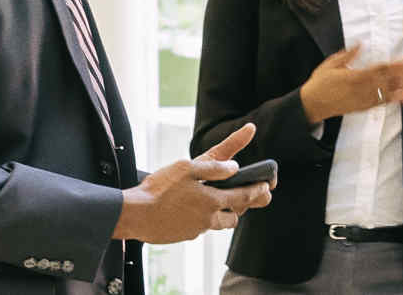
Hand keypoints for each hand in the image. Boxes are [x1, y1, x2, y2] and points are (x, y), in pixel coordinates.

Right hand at [112, 124, 272, 243]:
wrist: (135, 215)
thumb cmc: (159, 189)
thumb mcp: (187, 168)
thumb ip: (214, 167)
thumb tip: (235, 166)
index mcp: (212, 199)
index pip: (243, 196)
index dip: (257, 191)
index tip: (267, 187)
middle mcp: (208, 218)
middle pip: (234, 215)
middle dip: (240, 206)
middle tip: (243, 197)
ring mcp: (196, 229)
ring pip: (218, 223)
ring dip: (221, 213)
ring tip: (215, 201)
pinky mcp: (184, 236)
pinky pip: (200, 227)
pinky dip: (201, 219)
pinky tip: (191, 209)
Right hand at [299, 46, 402, 124]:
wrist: (312, 105)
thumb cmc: (320, 83)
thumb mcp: (331, 64)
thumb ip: (348, 55)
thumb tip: (360, 43)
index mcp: (356, 75)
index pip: (382, 68)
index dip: (398, 65)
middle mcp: (364, 88)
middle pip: (391, 79)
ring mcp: (365, 99)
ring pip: (391, 91)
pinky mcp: (365, 107)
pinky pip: (383, 102)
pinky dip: (398, 99)